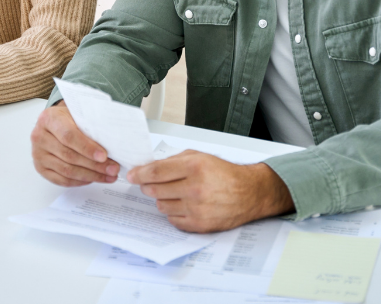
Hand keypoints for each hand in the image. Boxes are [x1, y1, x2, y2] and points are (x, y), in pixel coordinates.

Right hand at [31, 103, 119, 185]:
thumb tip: (112, 143)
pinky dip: (80, 181)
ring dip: (90, 175)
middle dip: (94, 165)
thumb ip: (90, 125)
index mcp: (48, 118)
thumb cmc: (68, 118)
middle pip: (69, 156)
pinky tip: (93, 179)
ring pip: (67, 170)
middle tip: (113, 168)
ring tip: (108, 176)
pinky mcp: (41, 168)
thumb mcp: (78, 114)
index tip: (104, 156)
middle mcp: (39, 136)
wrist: (54, 123)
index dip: (87, 148)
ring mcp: (38, 154)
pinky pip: (62, 180)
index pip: (68, 136)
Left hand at [127, 151, 293, 232]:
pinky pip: (173, 220)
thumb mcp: (199, 156)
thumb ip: (173, 161)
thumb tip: (148, 167)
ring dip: (162, 200)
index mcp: (194, 167)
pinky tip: (181, 205)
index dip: (139, 174)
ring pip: (162, 206)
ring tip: (173, 193)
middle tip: (149, 184)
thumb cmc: (224, 173)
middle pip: (155, 190)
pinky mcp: (200, 224)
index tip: (132, 175)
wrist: (249, 193)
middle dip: (148, 186)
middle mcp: (195, 188)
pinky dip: (173, 212)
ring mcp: (197, 208)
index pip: (156, 172)